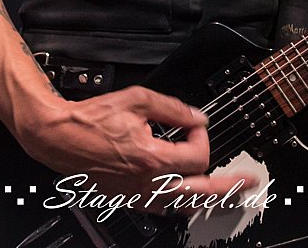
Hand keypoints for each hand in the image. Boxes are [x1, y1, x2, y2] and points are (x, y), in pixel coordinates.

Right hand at [17, 84, 256, 213]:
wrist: (60, 137)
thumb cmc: (92, 118)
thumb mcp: (137, 100)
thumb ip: (173, 109)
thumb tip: (197, 117)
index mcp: (153, 159)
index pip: (197, 157)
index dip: (203, 138)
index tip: (197, 123)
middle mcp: (148, 183)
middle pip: (201, 193)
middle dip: (229, 186)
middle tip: (247, 182)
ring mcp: (138, 195)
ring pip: (182, 205)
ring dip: (205, 196)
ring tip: (224, 191)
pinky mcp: (127, 198)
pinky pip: (161, 207)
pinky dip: (178, 200)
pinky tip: (183, 193)